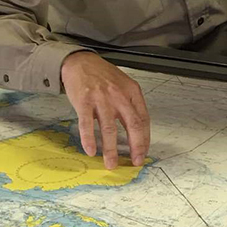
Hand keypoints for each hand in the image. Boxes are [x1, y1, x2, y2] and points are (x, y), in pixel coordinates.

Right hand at [60, 52, 149, 169]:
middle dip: (136, 146)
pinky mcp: (84, 102)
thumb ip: (130, 104)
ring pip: (109, 129)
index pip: (144, 119)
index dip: (145, 138)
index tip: (144, 152)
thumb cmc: (104, 76)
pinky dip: (89, 139)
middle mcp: (119, 95)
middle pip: (132, 125)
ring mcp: (101, 99)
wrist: (81, 62)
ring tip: (111, 164)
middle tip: (135, 161)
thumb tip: (138, 130)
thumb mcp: (124, 85)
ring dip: (110, 149)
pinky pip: (87, 124)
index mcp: (132, 92)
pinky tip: (91, 151)